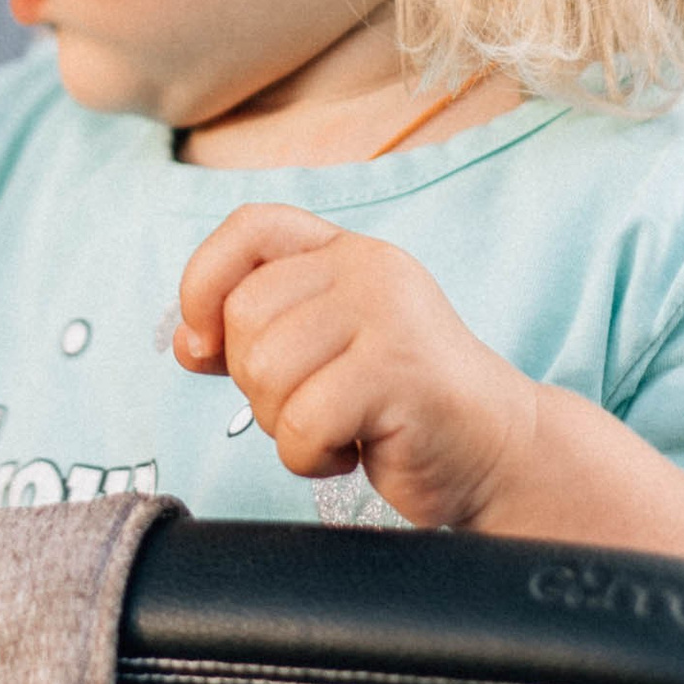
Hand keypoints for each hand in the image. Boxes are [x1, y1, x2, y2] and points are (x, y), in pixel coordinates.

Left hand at [171, 205, 535, 528]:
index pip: (250, 227)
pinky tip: (354, 453)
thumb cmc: (400, 406)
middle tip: (310, 405)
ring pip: (266, 370)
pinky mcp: (400, 373)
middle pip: (244, 314)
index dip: (205, 280)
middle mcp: (367, 269)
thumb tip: (185, 340)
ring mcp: (388, 316)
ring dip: (284, 425)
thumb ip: (255, 339)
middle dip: (255, 383)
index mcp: (345, 253)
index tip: (207, 342)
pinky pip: (303, 421)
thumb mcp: (321, 356)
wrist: (498, 451)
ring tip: (336, 429)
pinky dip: (311, 456)